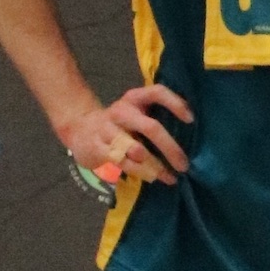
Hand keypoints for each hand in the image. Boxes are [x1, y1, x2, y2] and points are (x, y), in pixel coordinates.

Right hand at [57, 85, 192, 185]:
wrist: (78, 128)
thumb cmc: (118, 123)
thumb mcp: (134, 112)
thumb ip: (154, 118)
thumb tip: (187, 136)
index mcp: (133, 98)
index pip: (157, 92)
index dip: (175, 103)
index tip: (191, 119)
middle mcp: (121, 111)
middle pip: (150, 127)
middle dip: (170, 148)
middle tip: (184, 165)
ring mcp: (108, 129)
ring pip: (137, 150)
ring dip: (156, 166)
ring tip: (170, 177)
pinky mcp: (97, 148)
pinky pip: (123, 163)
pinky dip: (140, 172)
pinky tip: (152, 178)